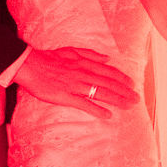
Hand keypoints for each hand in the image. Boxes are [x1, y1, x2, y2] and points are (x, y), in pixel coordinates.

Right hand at [15, 45, 137, 118]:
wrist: (30, 65)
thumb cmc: (50, 58)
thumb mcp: (72, 51)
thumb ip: (90, 54)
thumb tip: (106, 57)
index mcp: (85, 63)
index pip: (108, 71)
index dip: (122, 78)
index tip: (132, 84)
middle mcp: (83, 74)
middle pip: (108, 83)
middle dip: (124, 91)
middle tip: (136, 98)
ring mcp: (75, 86)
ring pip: (100, 93)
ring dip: (116, 100)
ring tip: (128, 106)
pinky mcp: (66, 96)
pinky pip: (84, 104)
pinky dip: (97, 109)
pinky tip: (107, 115)